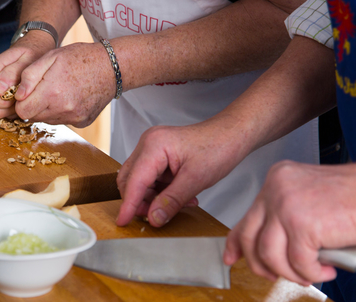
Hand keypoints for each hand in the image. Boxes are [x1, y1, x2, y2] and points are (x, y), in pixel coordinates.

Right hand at [0, 31, 54, 119]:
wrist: (35, 48)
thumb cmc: (32, 53)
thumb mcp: (26, 60)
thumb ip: (11, 74)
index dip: (3, 102)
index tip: (18, 96)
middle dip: (7, 107)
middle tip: (22, 97)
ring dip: (10, 108)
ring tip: (23, 97)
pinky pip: (1, 109)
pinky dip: (12, 108)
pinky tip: (21, 98)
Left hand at [12, 42, 114, 126]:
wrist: (112, 67)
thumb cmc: (80, 58)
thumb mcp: (51, 57)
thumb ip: (29, 76)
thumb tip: (17, 95)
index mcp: (52, 93)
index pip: (22, 112)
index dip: (21, 102)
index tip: (26, 92)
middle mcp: (63, 110)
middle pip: (33, 118)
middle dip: (33, 105)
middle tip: (43, 89)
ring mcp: (74, 118)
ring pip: (47, 120)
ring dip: (47, 109)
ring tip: (58, 90)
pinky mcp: (82, 122)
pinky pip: (63, 121)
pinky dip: (62, 112)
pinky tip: (70, 97)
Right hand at [116, 118, 249, 227]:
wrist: (232, 134)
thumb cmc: (219, 147)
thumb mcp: (196, 180)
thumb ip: (171, 201)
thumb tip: (153, 218)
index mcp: (154, 146)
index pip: (134, 181)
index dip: (128, 205)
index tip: (122, 222)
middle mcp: (148, 144)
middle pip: (130, 180)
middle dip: (139, 201)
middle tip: (153, 218)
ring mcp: (152, 147)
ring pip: (140, 180)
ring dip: (152, 197)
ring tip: (175, 206)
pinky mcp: (158, 153)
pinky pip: (151, 177)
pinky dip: (160, 191)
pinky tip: (178, 197)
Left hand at [224, 161, 355, 285]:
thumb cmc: (352, 198)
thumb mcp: (306, 200)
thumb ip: (283, 217)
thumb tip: (265, 244)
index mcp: (276, 180)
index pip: (246, 217)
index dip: (235, 243)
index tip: (231, 257)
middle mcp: (276, 189)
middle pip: (250, 238)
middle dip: (260, 265)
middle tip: (276, 275)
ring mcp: (287, 206)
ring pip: (270, 254)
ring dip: (290, 272)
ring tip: (310, 272)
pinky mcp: (303, 225)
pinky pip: (298, 263)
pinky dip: (312, 272)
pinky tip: (325, 268)